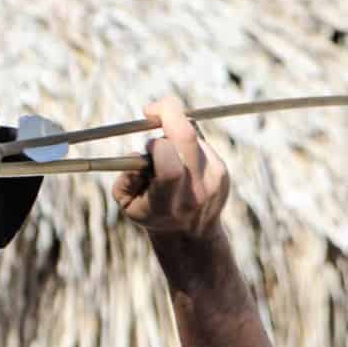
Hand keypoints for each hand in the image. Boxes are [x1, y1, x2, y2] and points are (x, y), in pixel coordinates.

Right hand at [111, 95, 229, 237]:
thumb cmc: (152, 214)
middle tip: (151, 110)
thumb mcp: (128, 205)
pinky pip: (200, 142)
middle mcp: (195, 192)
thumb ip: (125, 180)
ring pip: (192, 136)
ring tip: (167, 156)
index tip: (147, 144)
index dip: (156, 146)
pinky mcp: (223, 171)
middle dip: (168, 113)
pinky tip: (182, 162)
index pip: (170, 167)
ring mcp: (213, 180)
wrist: (190, 236)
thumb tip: (139, 154)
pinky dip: (186, 144)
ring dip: (174, 135)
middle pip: (187, 137)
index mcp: (168, 205)